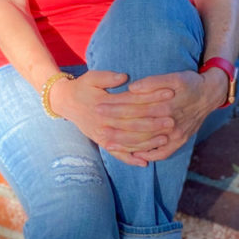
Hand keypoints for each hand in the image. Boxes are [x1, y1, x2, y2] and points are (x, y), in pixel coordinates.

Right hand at [50, 70, 176, 165]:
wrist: (65, 103)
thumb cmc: (83, 87)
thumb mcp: (92, 77)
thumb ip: (108, 77)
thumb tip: (124, 77)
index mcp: (103, 105)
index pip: (132, 102)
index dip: (151, 98)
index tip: (169, 94)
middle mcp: (103, 123)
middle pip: (133, 125)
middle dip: (154, 124)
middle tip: (172, 121)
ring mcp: (103, 136)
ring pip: (129, 142)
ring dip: (148, 143)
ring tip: (166, 139)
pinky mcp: (102, 143)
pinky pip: (118, 154)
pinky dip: (131, 159)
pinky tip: (145, 162)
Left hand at [105, 68, 227, 162]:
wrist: (211, 94)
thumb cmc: (190, 83)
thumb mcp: (174, 76)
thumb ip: (153, 82)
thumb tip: (132, 88)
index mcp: (166, 105)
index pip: (134, 108)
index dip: (115, 108)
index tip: (98, 107)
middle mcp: (170, 123)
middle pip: (137, 128)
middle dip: (115, 129)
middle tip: (97, 129)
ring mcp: (175, 135)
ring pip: (146, 143)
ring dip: (126, 145)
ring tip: (108, 145)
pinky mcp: (179, 141)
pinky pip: (162, 153)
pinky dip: (148, 155)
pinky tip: (134, 155)